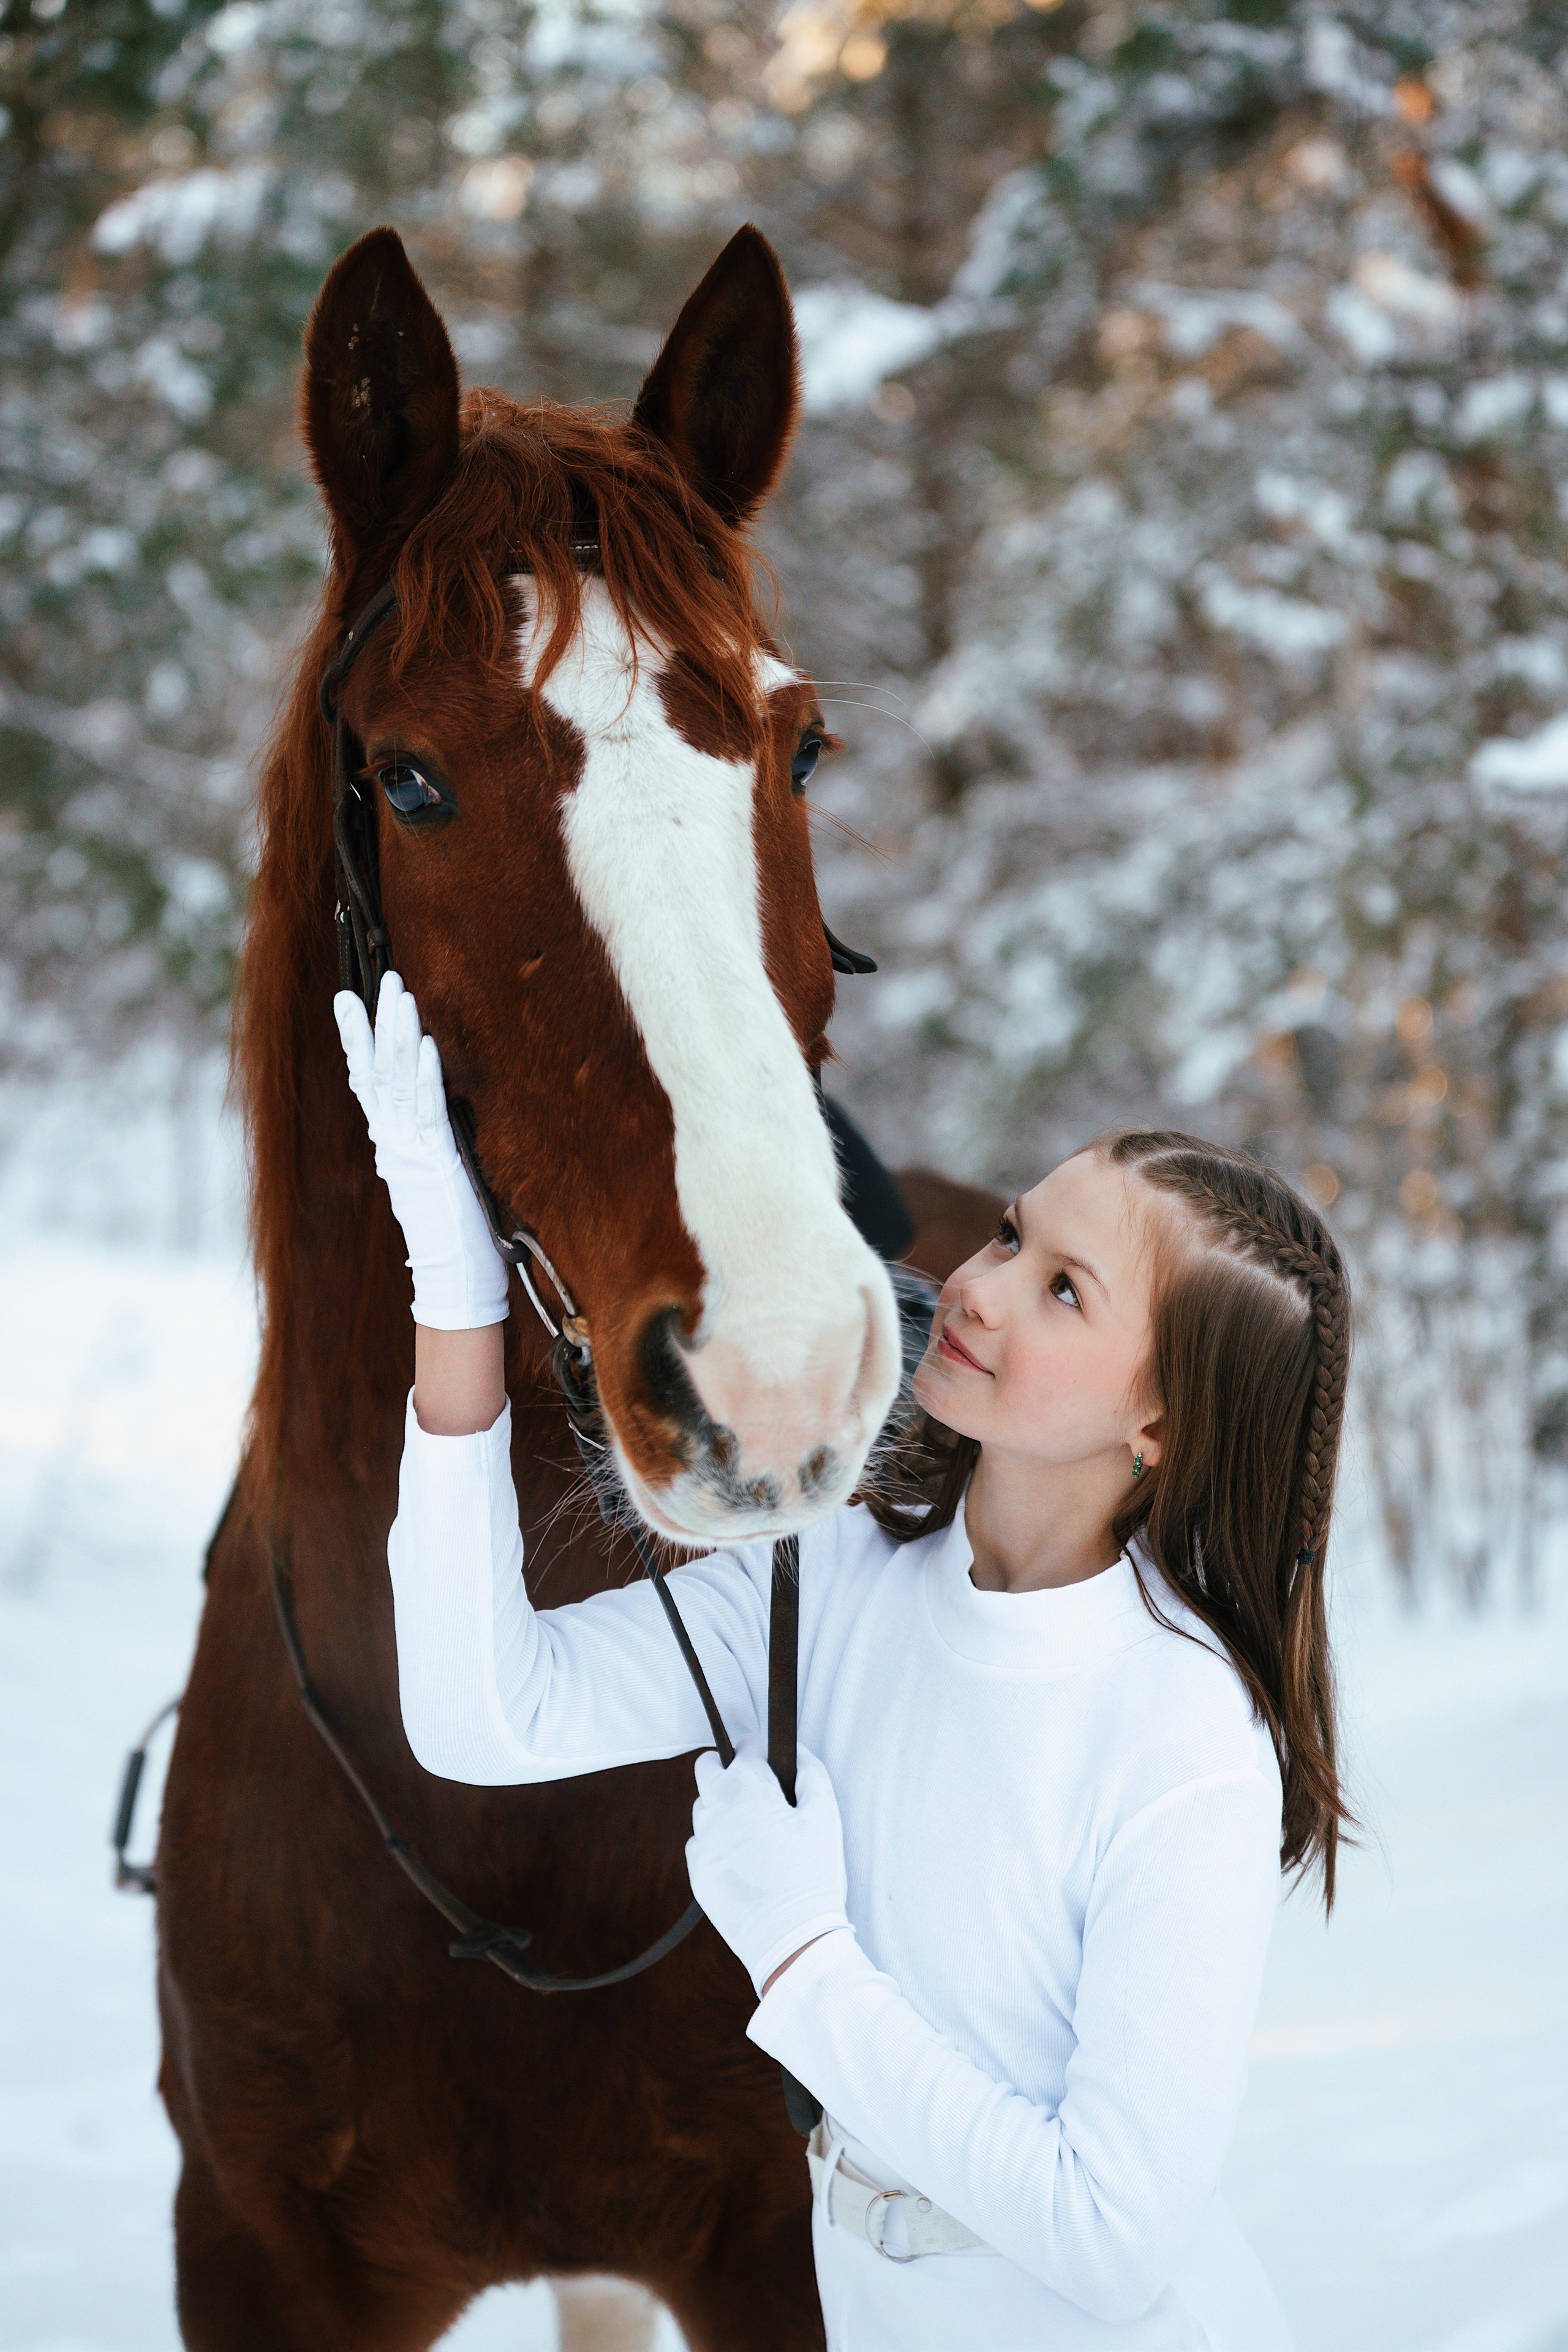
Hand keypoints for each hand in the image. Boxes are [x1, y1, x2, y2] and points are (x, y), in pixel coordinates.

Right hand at [335, 972, 510, 1331]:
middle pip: (378, 1070)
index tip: (347, 997)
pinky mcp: (435, 1163)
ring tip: (400, 994)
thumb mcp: (435, 1175)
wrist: (454, 1280)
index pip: (366, 1080)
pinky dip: (426, 1077)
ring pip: (397, 1082)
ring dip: (399, 1035)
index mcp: (391, 1142)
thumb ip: (428, 1141)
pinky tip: (426, 1046)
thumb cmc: (455, 1231)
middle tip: (384, 977)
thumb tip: (433, 1109)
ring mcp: (410, 1151)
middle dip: (379, 1021)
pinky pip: (427, 1112)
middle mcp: (393, 1142)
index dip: (355, 1039)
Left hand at [686, 1736, 851, 1999]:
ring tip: (751, 1828)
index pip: (744, 1747)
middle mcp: (717, 1809)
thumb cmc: (813, 1875)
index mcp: (748, 1789)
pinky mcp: (697, 1871)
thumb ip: (810, 1773)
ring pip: (703, 1807)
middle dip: (726, 1767)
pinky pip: (700, 1842)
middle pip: (706, 1767)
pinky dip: (716, 1842)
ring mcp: (703, 1841)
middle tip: (752, 1786)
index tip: (767, 1758)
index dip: (758, 1749)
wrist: (790, 1937)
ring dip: (721, 1806)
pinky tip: (741, 1858)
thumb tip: (796, 1752)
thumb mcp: (825, 1817)